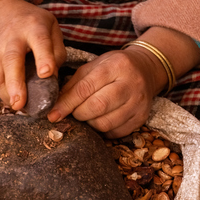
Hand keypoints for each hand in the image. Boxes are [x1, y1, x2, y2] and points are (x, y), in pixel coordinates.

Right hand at [0, 0, 64, 110]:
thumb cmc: (32, 23)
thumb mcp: (51, 26)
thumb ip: (57, 50)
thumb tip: (53, 76)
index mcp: (34, 27)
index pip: (39, 41)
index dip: (43, 57)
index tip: (46, 73)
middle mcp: (13, 38)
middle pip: (12, 60)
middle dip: (16, 83)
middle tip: (20, 103)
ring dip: (6, 93)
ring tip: (17, 107)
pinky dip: (3, 93)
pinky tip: (12, 103)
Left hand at [47, 47, 166, 138]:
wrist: (145, 70)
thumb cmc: (112, 68)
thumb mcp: (92, 67)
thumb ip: (73, 86)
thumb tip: (54, 107)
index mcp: (115, 66)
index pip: (85, 88)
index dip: (66, 104)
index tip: (53, 115)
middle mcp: (131, 83)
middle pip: (97, 107)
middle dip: (79, 114)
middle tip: (74, 112)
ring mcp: (139, 102)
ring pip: (105, 123)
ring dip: (90, 123)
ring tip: (88, 115)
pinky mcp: (141, 118)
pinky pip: (115, 133)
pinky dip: (103, 130)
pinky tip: (100, 120)